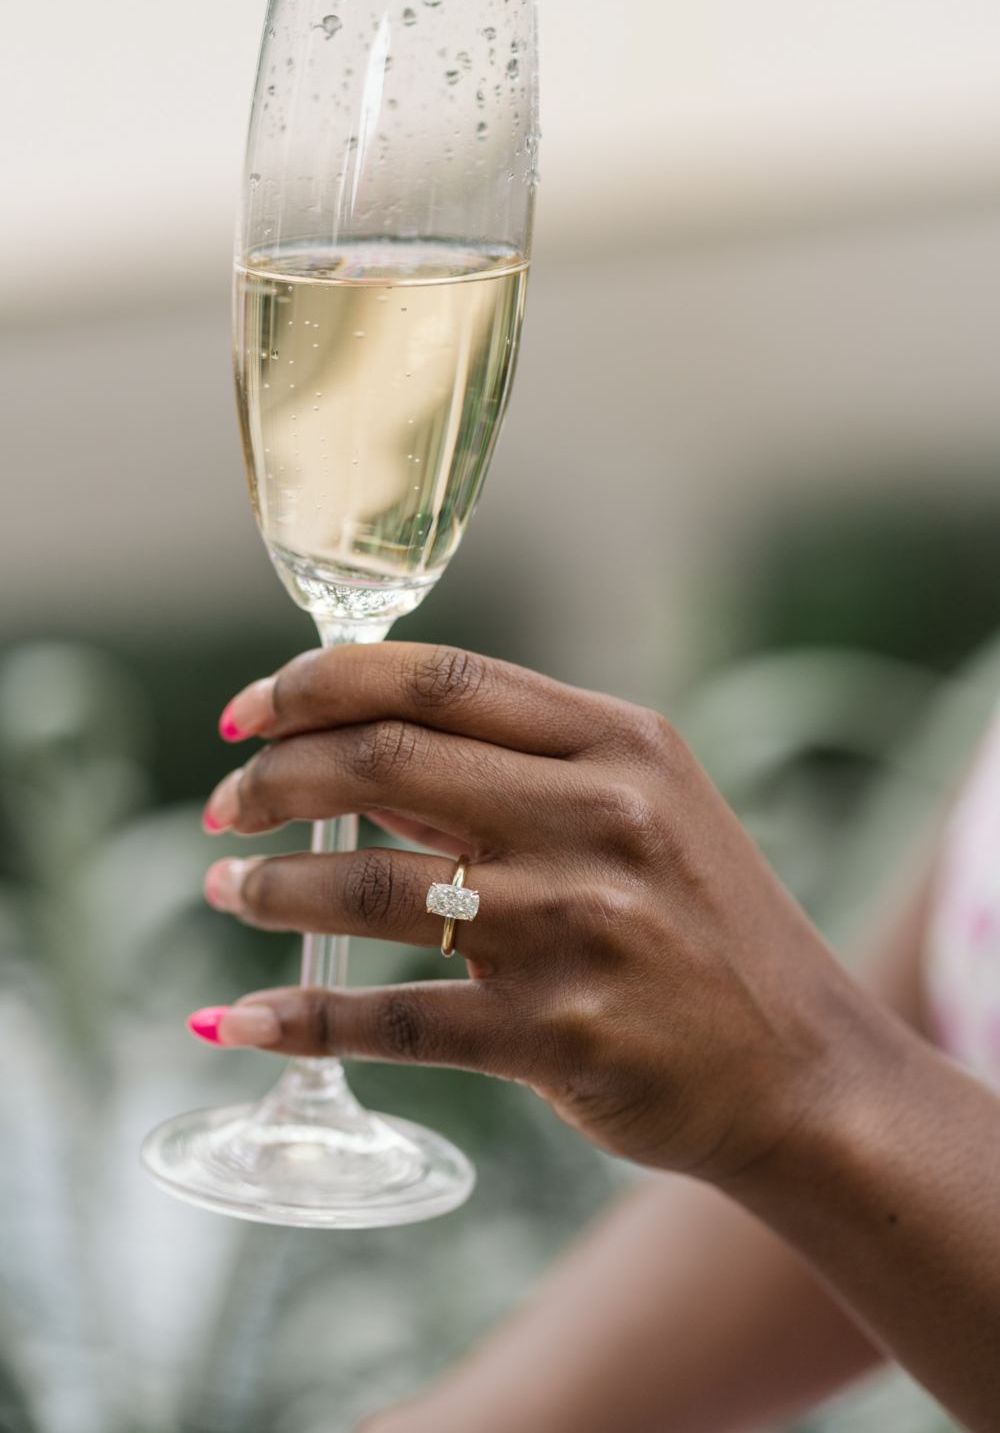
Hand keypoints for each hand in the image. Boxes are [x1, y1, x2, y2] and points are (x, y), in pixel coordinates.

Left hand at [196, 642, 890, 1182]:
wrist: (802, 1068)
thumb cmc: (704, 922)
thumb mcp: (645, 807)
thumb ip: (518, 767)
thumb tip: (355, 747)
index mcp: (621, 743)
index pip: (437, 679)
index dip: (317, 685)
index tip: (247, 715)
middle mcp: (600, 820)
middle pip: (385, 763)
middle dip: (272, 779)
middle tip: (219, 809)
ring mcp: (577, 930)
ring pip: (373, 889)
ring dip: (271, 888)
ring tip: (224, 891)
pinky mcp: (557, 1037)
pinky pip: (395, 1020)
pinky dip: (300, 1018)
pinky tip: (238, 1019)